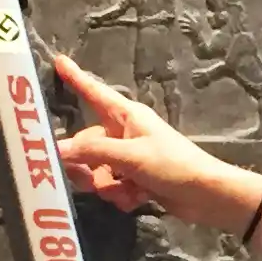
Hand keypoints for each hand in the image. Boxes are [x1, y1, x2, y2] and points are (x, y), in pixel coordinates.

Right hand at [55, 56, 261, 234]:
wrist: (205, 195)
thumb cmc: (172, 165)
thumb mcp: (130, 156)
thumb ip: (92, 152)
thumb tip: (56, 150)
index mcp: (126, 116)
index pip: (94, 93)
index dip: (76, 78)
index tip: (59, 60)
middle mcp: (124, 133)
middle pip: (86, 145)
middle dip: (87, 167)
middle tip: (93, 181)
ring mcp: (129, 157)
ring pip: (97, 171)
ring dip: (107, 186)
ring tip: (128, 191)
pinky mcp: (135, 180)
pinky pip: (112, 187)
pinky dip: (121, 196)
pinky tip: (138, 200)